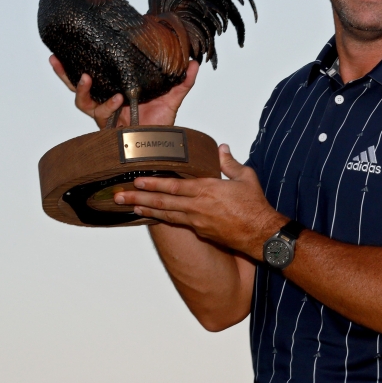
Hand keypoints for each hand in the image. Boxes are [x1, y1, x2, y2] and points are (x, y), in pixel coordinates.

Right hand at [49, 55, 198, 127]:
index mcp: (114, 93)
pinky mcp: (109, 129)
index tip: (61, 52)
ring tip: (87, 77)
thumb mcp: (172, 97)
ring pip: (83, 103)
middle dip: (64, 75)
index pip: (91, 78)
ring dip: (83, 90)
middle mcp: (105, 105)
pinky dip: (107, 105)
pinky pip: (101, 116)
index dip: (74, 68)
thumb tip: (194, 62)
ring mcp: (105, 117)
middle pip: (77, 89)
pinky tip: (116, 98)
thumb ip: (182, 81)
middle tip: (56, 60)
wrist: (164, 147)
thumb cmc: (163, 124)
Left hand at [113, 144, 285, 256]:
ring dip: (146, 210)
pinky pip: (177, 223)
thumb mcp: (245, 178)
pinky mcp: (201, 232)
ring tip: (130, 207)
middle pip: (163, 202)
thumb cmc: (255, 207)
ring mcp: (198, 222)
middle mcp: (198, 207)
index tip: (137, 180)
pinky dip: (163, 219)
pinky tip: (154, 216)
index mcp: (207, 190)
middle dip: (139, 198)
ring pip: (166, 215)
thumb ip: (230, 163)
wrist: (261, 234)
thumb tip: (221, 148)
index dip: (153, 184)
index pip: (174, 186)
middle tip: (119, 197)